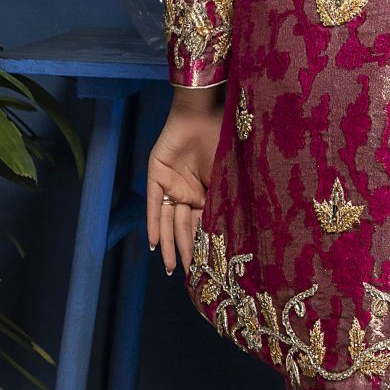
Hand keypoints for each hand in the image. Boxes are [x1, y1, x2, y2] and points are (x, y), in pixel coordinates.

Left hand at [146, 87, 225, 274]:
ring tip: (169, 268)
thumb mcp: (228, 176)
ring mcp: (172, 186)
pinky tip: (153, 244)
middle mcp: (189, 193)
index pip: (204, 226)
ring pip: (169, 222)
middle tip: (187, 275)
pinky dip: (154, 224)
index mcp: (207, 194)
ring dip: (168, 245)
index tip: (207, 267)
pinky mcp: (157, 176)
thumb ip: (225, 201)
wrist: (204, 114)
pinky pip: (155, 205)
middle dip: (185, 252)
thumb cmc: (223, 140)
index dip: (204, 245)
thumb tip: (236, 232)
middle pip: (185, 228)